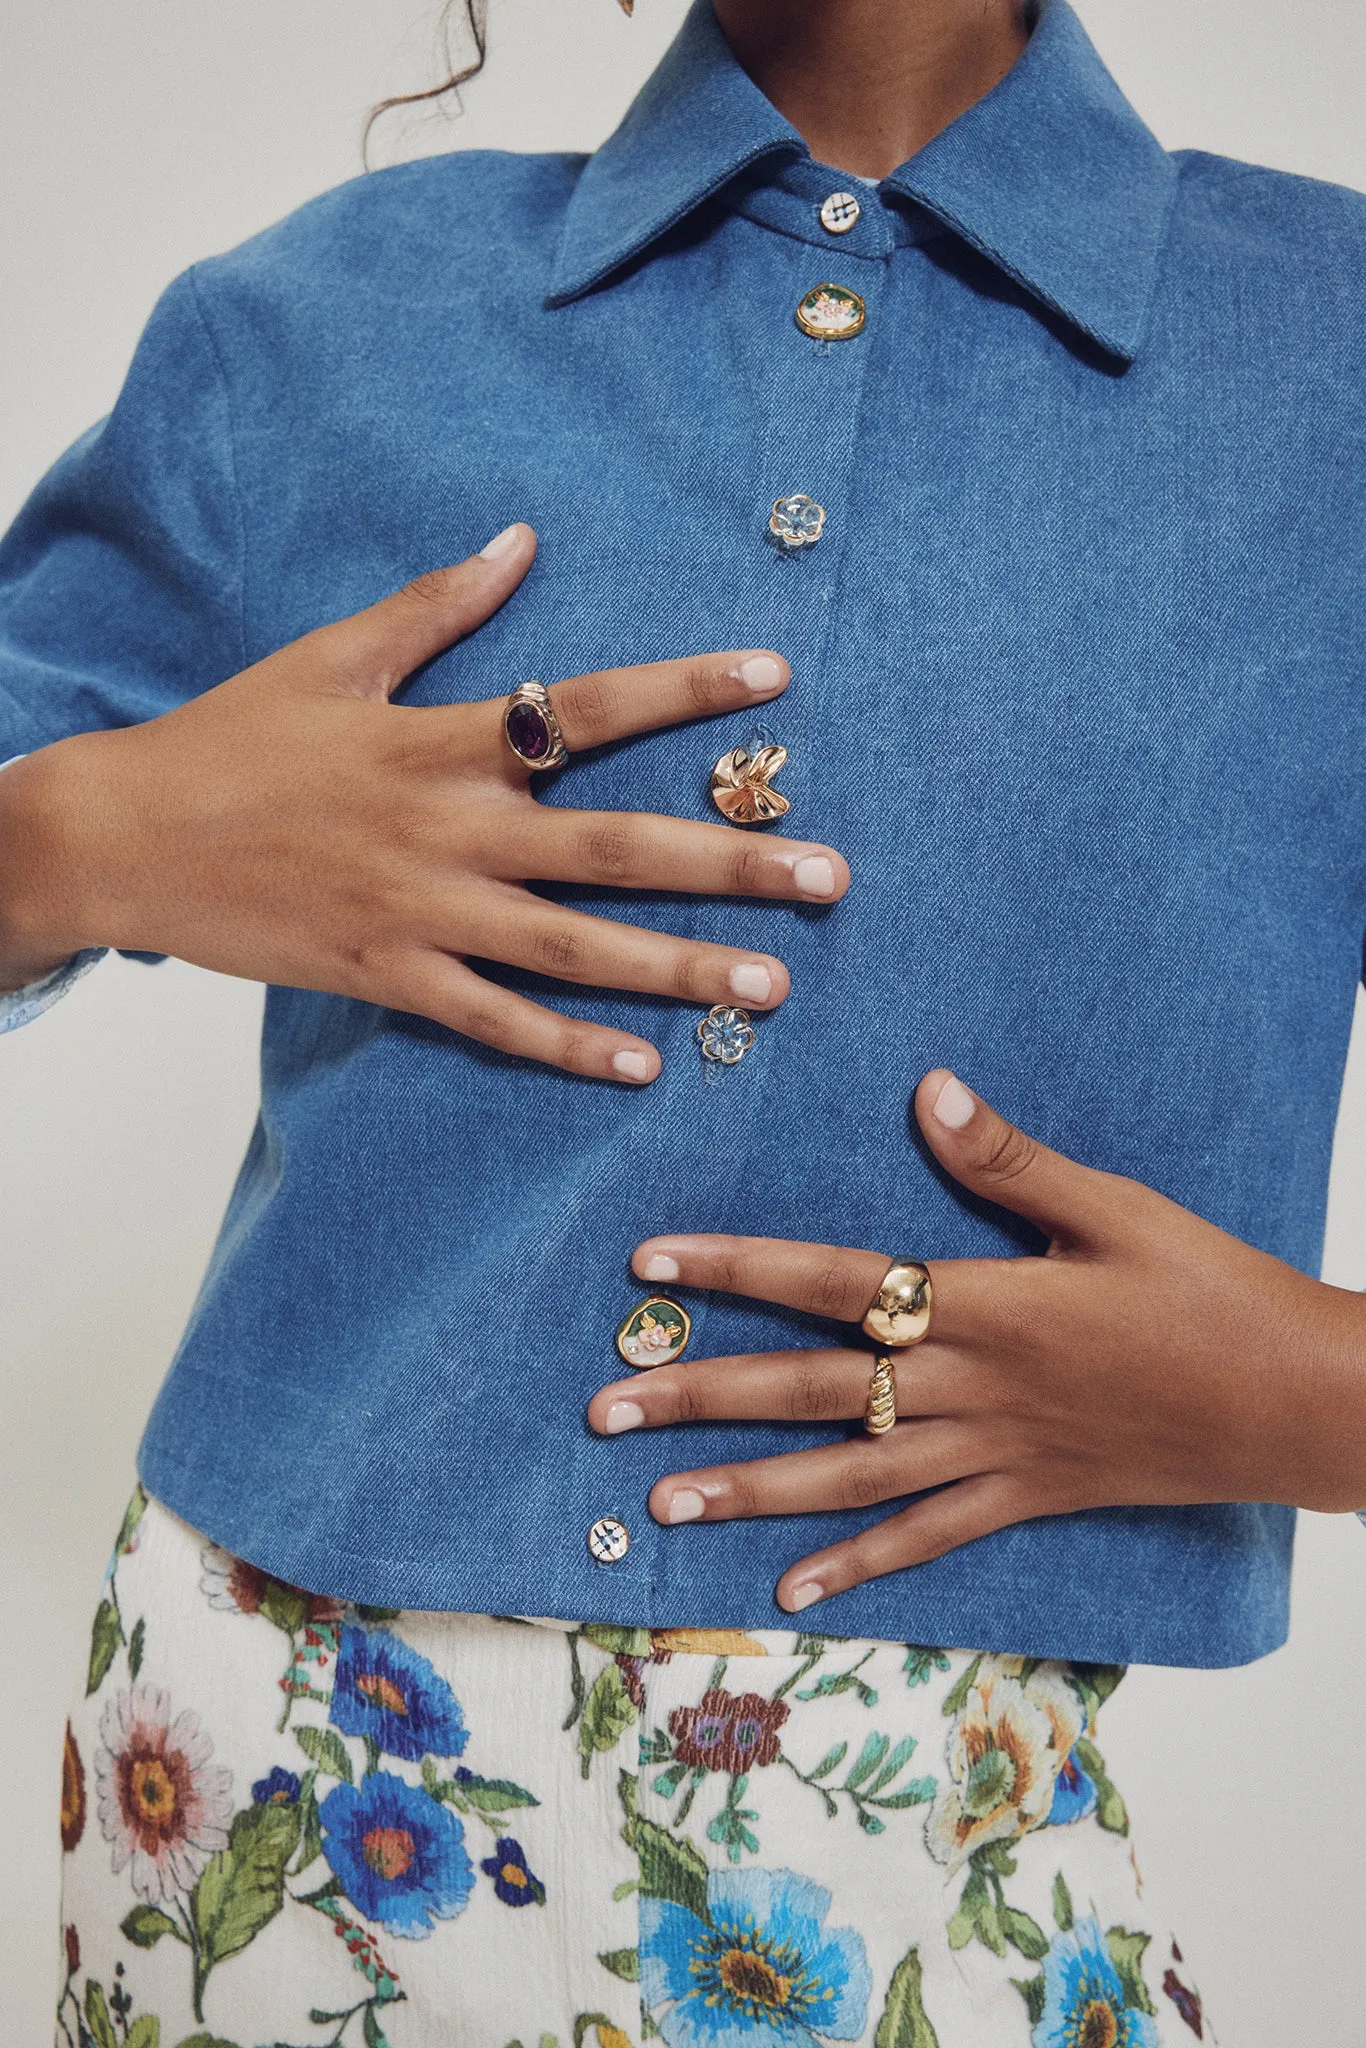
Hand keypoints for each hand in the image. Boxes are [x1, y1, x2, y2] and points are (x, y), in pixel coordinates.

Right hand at [0, 524, 848, 1076]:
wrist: (125, 837)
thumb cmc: (231, 740)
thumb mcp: (330, 656)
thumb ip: (434, 604)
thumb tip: (520, 538)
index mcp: (440, 740)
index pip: (585, 708)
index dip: (684, 689)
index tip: (776, 677)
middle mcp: (448, 830)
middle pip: (613, 847)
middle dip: (729, 860)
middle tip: (830, 875)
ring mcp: (421, 913)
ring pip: (573, 949)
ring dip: (678, 966)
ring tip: (771, 983)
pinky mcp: (387, 978)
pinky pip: (492, 1021)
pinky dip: (567, 1048)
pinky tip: (644, 1066)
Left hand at [589, 1068, 1365, 1608]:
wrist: (1297, 1402)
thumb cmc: (1211, 1292)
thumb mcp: (1116, 1209)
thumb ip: (1011, 1160)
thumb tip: (928, 1091)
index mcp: (984, 1302)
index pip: (832, 1279)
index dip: (735, 1268)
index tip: (648, 1266)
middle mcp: (971, 1385)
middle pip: (812, 1388)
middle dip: (702, 1396)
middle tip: (605, 1410)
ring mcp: (994, 1454)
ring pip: (849, 1476)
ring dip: (750, 1489)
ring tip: (660, 1505)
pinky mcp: (1026, 1499)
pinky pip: (927, 1540)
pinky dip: (858, 1566)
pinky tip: (791, 1588)